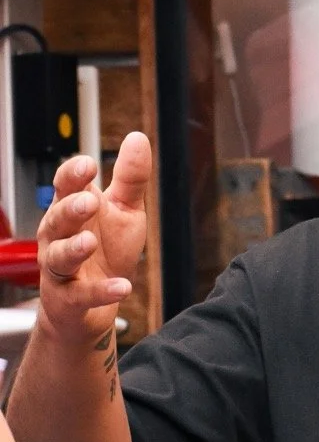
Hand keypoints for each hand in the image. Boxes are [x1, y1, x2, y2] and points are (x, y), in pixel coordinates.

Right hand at [35, 132, 151, 343]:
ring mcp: (61, 269)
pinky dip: (101, 291)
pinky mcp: (69, 298)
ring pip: (59, 255)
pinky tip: (121, 286)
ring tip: (90, 242)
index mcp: (72, 209)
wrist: (95, 304)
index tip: (88, 164)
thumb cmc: (108, 251)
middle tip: (89, 202)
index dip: (73, 174)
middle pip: (57, 218)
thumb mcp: (125, 211)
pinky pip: (81, 294)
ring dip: (74, 248)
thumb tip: (138, 138)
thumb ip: (130, 178)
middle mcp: (59, 236)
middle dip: (70, 208)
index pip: (65, 186)